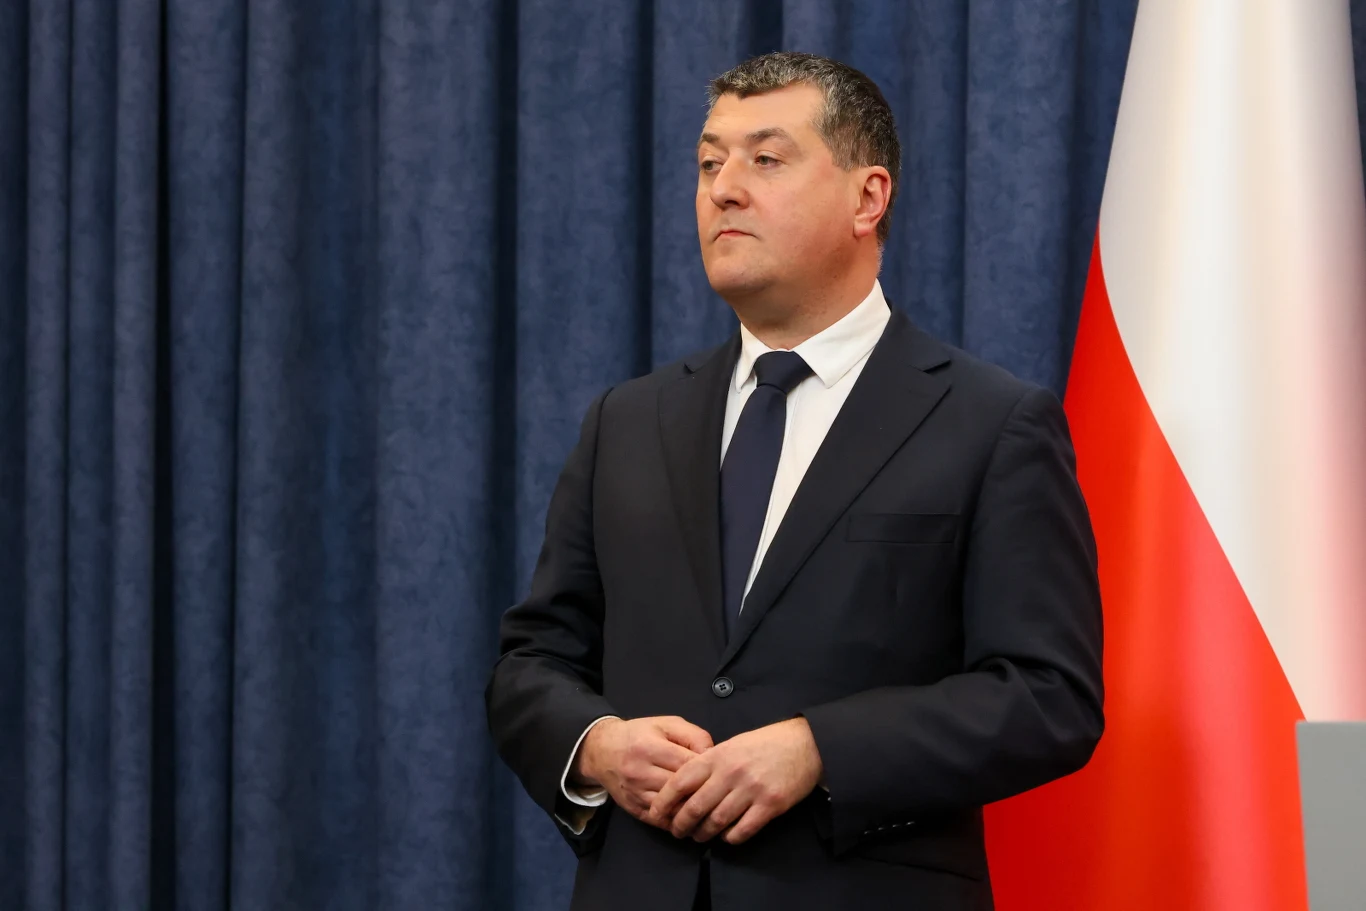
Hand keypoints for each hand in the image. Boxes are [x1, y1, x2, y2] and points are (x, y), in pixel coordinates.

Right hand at [573, 716, 713, 829]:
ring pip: (673, 809)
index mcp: (650, 747)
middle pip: (681, 789)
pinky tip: (691, 816)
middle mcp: (640, 772)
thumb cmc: (639, 734)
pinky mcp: (634, 809)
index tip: (721, 773)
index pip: (688, 765)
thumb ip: (693, 736)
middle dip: (704, 792)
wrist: (602, 750)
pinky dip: (678, 820)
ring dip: (692, 810)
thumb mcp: (667, 724)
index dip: (709, 770)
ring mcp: (636, 794)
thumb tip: (712, 756)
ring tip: (710, 807)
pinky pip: (661, 821)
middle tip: (721, 793)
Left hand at [648, 717, 822, 844]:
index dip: (665, 800)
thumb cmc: (766, 743)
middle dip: (681, 824)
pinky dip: (730, 838)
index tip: (656, 813)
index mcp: (718, 755)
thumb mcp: (732, 745)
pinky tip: (727, 837)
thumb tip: (685, 785)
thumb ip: (709, 763)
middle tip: (677, 832)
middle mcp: (732, 773)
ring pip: (717, 822)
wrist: (806, 744)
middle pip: (695, 807)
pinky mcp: (770, 805)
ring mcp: (751, 790)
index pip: (681, 781)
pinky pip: (742, 830)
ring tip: (699, 837)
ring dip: (704, 834)